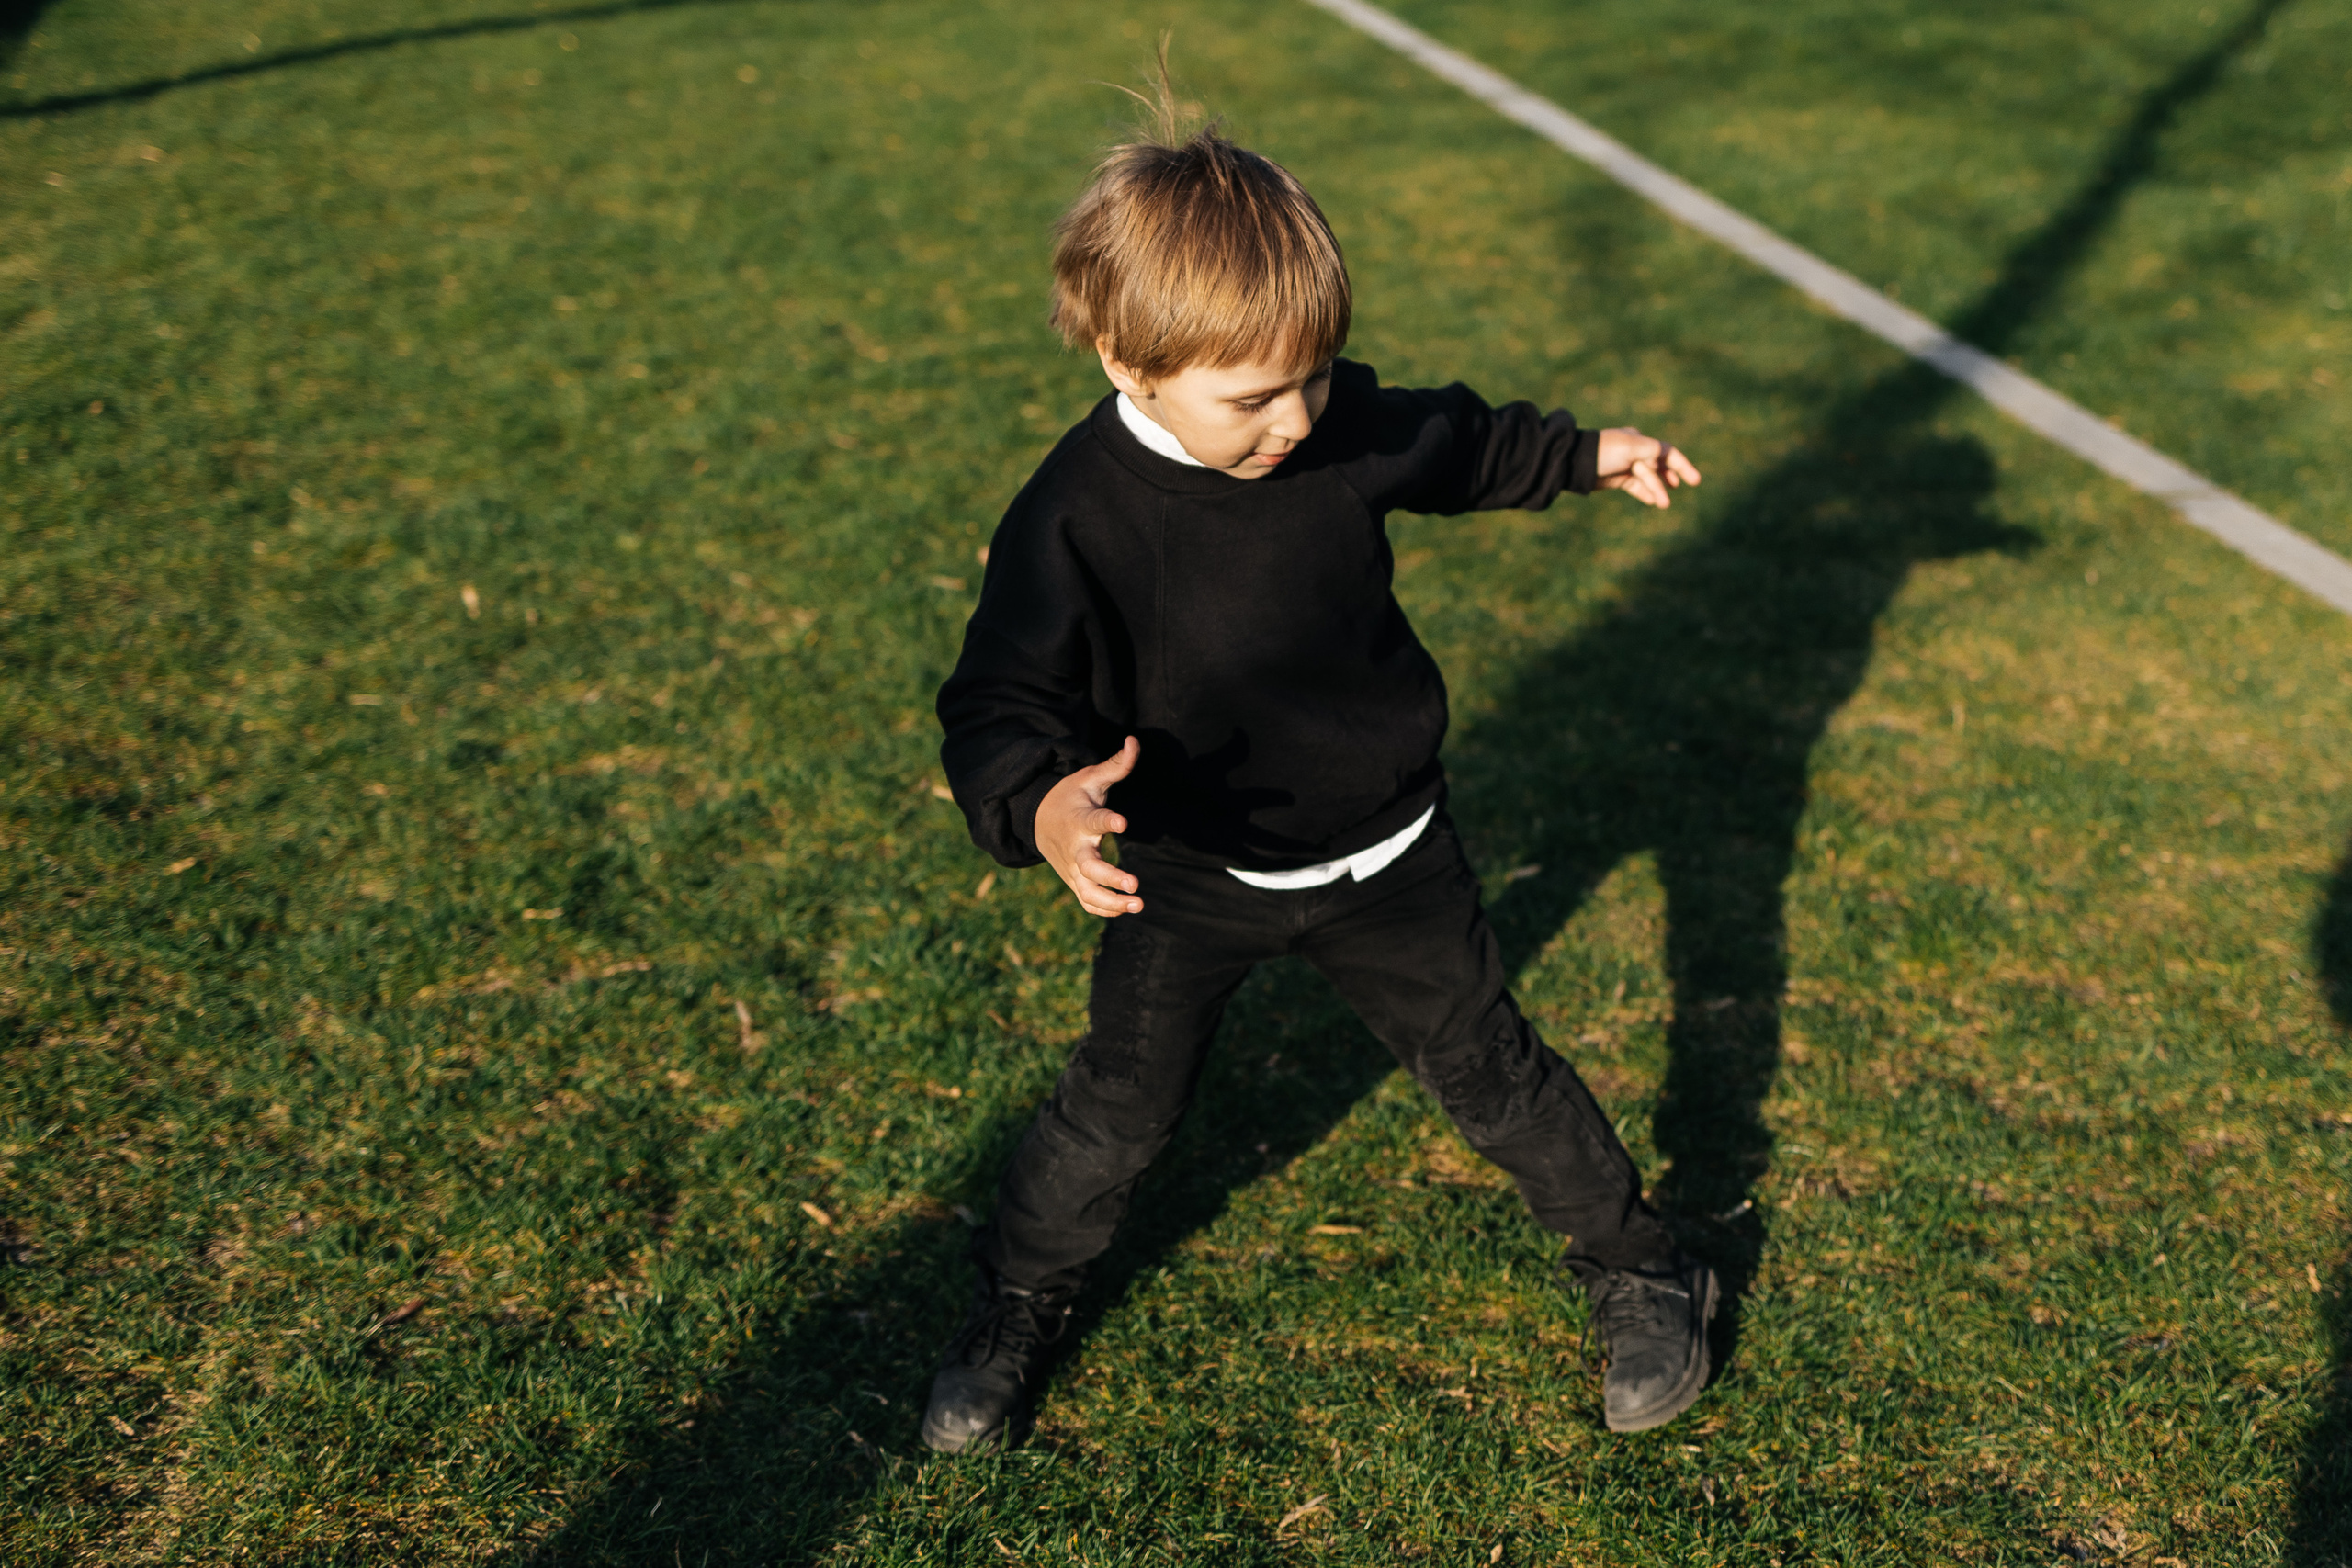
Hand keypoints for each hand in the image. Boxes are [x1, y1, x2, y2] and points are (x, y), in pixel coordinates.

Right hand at [1034, 736, 1143, 916]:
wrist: (1039, 819)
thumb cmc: (1072, 797)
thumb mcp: (1090, 778)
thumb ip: (1116, 765)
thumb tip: (1136, 741)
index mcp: (1080, 820)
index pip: (1093, 821)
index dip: (1107, 821)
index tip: (1122, 821)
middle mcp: (1075, 847)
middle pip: (1089, 867)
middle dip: (1110, 877)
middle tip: (1135, 884)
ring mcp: (1072, 868)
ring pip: (1088, 892)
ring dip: (1111, 902)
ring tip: (1139, 905)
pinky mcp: (1073, 880)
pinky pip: (1086, 901)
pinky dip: (1102, 909)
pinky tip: (1125, 910)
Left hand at [1595, 427, 1701, 507]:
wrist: (1575, 462)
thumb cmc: (1604, 452)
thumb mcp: (1631, 448)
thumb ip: (1652, 450)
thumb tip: (1666, 455)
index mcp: (1639, 440)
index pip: (1667, 453)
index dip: (1682, 466)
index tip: (1694, 480)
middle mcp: (1634, 451)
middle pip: (1658, 466)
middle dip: (1669, 478)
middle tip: (1679, 488)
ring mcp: (1625, 466)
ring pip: (1647, 479)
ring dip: (1657, 490)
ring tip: (1664, 505)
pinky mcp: (1617, 478)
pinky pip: (1636, 487)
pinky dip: (1645, 493)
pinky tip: (1653, 501)